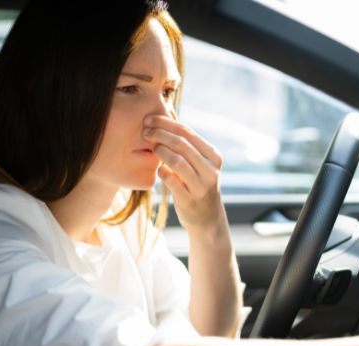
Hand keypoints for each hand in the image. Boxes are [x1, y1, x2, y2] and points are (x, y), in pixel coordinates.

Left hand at [143, 114, 224, 231]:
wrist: (207, 217)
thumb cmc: (197, 183)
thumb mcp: (199, 163)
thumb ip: (186, 143)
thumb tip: (166, 114)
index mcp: (213, 156)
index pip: (188, 133)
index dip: (167, 124)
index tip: (149, 119)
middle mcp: (211, 170)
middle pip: (182, 145)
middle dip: (160, 134)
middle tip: (145, 131)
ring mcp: (202, 186)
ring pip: (177, 162)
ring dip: (160, 152)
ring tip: (151, 148)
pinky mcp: (190, 200)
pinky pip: (172, 182)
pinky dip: (162, 172)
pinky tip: (158, 169)